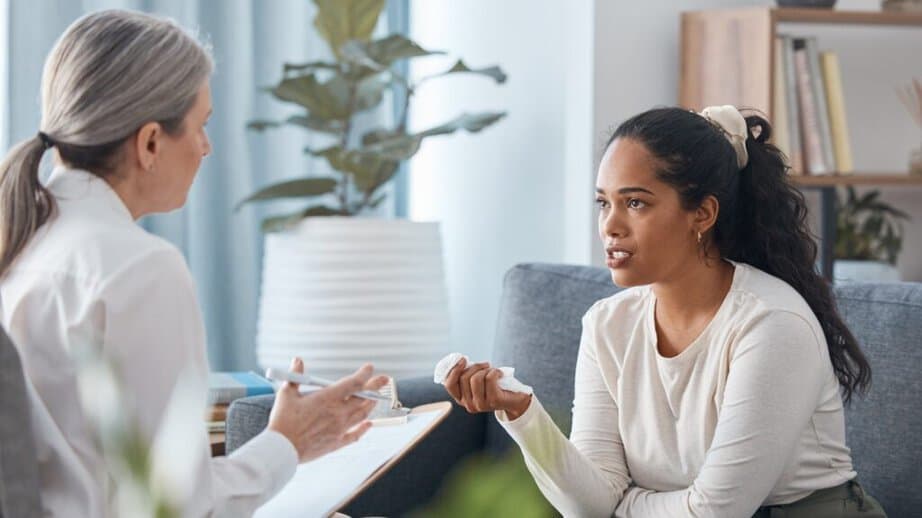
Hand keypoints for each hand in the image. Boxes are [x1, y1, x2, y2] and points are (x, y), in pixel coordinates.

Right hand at [267, 358, 388, 461]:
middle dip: (375, 387)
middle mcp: (337, 412)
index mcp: (327, 398)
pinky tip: (369, 424)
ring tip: (376, 398)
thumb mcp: (286, 394)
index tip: (370, 368)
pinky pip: (355, 435)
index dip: (364, 374)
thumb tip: (297, 361)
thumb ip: (295, 376)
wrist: (282, 449)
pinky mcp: (336, 442)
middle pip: (362, 397)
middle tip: (384, 380)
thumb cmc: (282, 421)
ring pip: (362, 414)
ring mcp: (339, 428)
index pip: (353, 383)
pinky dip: (364, 429)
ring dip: (371, 405)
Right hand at [443, 357, 531, 419]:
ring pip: (476, 378)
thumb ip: (467, 374)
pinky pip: (489, 378)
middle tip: (485, 365)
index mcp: (462, 400)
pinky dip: (495, 371)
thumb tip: (460, 360)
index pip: (450, 385)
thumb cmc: (494, 386)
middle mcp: (469, 405)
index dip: (454, 369)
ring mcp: (481, 404)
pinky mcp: (494, 401)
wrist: (516, 400)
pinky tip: (500, 374)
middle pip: (464, 378)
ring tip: (492, 370)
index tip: (463, 359)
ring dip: (485, 369)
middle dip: (475, 366)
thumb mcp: (477, 381)